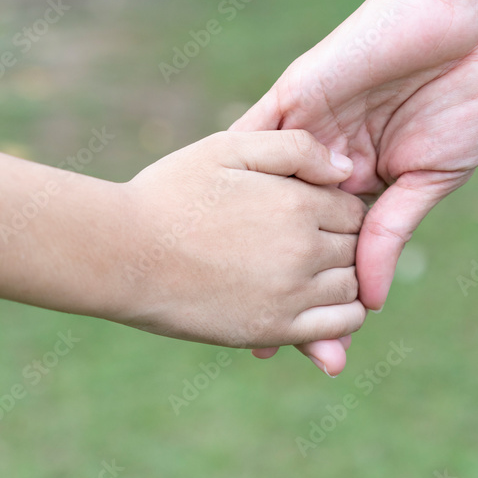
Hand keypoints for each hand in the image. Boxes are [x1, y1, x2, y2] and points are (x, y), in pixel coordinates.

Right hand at [116, 130, 366, 347]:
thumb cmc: (169, 194)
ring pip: (353, 287)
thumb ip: (293, 148)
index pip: (353, 208)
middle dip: (341, 242)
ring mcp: (291, 293)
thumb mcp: (226, 148)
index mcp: (296, 202)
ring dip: (342, 278)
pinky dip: (342, 316)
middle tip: (309, 242)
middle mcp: (303, 249)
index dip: (338, 208)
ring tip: (310, 271)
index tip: (314, 212)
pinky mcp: (274, 329)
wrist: (121, 254)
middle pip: (356, 247)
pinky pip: (339, 325)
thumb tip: (346, 168)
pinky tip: (314, 303)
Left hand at [233, 0, 477, 371]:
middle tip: (260, 349)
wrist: (473, 9)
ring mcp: (308, 132)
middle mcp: (329, 163)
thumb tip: (368, 298)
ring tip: (226, 308)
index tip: (315, 354)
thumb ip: (392, 231)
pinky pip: (253, 144)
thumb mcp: (434, 175)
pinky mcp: (295, 97)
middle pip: (292, 238)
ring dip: (247, 253)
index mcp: (368, 182)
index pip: (337, 251)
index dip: (326, 301)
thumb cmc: (472, 89)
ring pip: (266, 203)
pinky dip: (234, 187)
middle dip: (280, 293)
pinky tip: (207, 232)